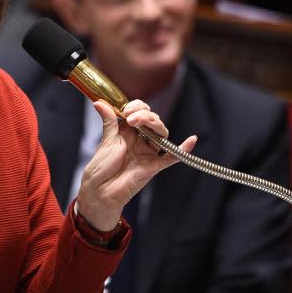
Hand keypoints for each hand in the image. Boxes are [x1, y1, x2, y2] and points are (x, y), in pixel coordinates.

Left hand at [75, 99, 197, 231]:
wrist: (100, 190)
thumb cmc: (101, 167)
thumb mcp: (106, 140)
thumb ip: (109, 121)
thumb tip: (99, 103)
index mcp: (129, 132)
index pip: (141, 112)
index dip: (138, 107)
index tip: (128, 109)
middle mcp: (141, 140)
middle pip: (153, 121)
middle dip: (144, 115)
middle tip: (130, 117)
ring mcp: (148, 152)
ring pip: (162, 134)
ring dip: (154, 124)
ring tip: (138, 123)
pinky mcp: (154, 166)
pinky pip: (172, 157)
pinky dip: (183, 150)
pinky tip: (192, 141)